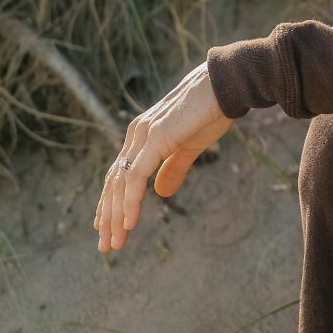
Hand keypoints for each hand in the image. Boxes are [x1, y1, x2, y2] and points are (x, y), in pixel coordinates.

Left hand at [93, 61, 236, 251]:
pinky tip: (128, 222)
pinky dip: (130, 201)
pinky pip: (137, 176)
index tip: (106, 227)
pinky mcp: (156, 138)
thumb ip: (173, 169)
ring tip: (114, 241)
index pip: (119, 176)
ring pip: (121, 183)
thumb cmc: (210, 112)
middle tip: (106, 245)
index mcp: (142, 137)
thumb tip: (160, 193)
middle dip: (108, 216)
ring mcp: (143, 136)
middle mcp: (136, 136)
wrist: (226, 86)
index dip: (110, 203)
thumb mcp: (189, 148)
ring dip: (115, 216)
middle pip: (114, 183)